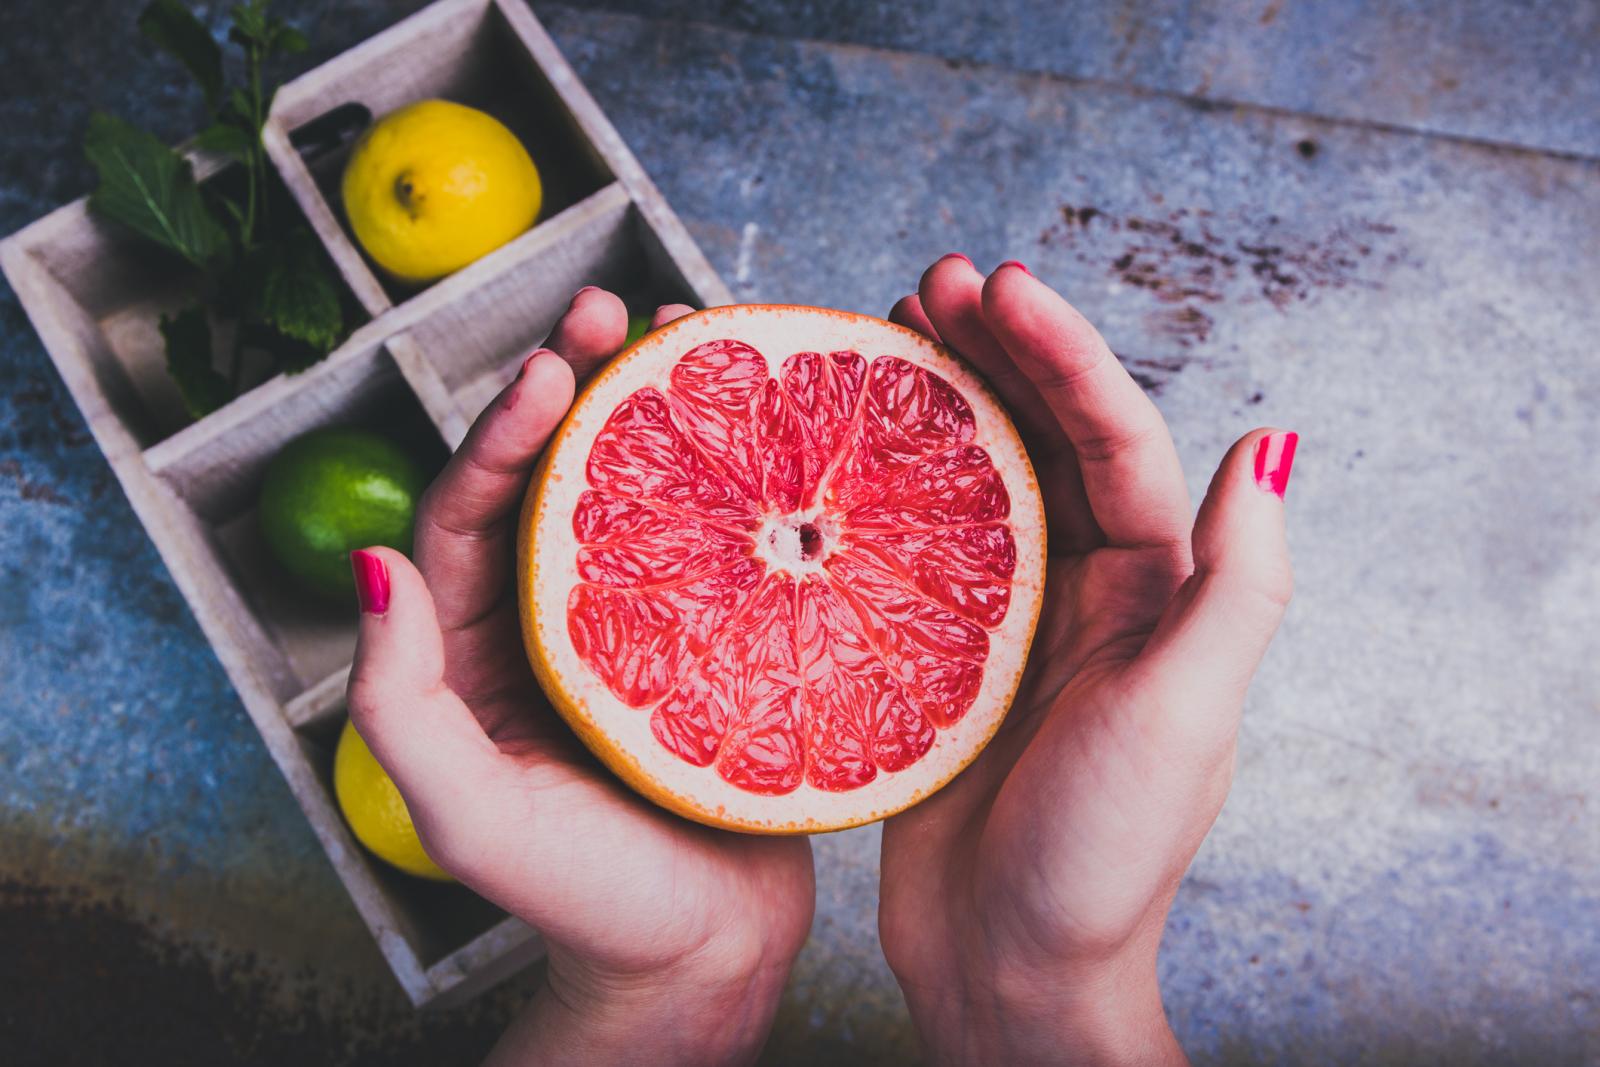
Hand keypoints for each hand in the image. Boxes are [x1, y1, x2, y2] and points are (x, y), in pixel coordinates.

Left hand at [346, 290, 813, 1066]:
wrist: (701, 959)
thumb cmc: (581, 899)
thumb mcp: (468, 814)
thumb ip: (397, 700)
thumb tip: (369, 561)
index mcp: (479, 647)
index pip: (471, 514)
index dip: (504, 434)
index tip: (552, 369)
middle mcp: (554, 618)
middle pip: (557, 477)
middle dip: (581, 385)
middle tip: (617, 308)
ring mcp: (642, 622)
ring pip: (641, 490)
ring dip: (660, 408)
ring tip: (691, 330)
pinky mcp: (718, 637)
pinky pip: (717, 539)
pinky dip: (735, 476)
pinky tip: (768, 428)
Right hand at [878, 257, 1296, 1065]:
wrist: (1009, 971)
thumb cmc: (1102, 861)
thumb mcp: (1186, 718)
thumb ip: (1237, 585)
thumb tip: (1270, 445)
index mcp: (1155, 593)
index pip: (1114, 441)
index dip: (1064, 355)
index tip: (1002, 287)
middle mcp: (1085, 593)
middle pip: (1043, 440)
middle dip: (998, 352)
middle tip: (931, 280)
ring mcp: (1006, 623)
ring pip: (974, 483)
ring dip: (938, 403)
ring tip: (888, 329)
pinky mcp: (937, 662)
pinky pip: (910, 551)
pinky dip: (880, 492)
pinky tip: (837, 450)